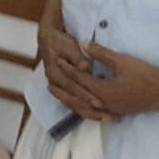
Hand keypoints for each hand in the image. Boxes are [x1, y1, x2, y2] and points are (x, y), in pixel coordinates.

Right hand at [38, 6, 108, 120]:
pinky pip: (75, 104)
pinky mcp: (64, 89)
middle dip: (91, 110)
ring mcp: (59, 88)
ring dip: (91, 113)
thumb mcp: (69, 46)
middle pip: (73, 101)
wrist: (49, 40)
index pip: (72, 87)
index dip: (85, 95)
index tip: (100, 102)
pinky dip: (87, 110)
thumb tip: (85, 67)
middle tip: (108, 116)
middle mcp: (54, 83)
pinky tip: (100, 114)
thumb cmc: (60, 42)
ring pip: (74, 105)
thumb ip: (77, 57)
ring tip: (108, 118)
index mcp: (54, 73)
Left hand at [57, 42, 158, 117]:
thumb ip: (99, 52)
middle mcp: (103, 104)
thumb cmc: (144, 73)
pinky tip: (81, 107)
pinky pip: (94, 114)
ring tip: (60, 96)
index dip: (67, 69)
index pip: (78, 79)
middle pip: (76, 98)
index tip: (56, 61)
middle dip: (62, 90)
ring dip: (70, 102)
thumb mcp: (121, 60)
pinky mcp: (117, 113)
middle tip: (49, 84)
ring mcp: (110, 110)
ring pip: (84, 109)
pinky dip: (84, 111)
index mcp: (101, 91)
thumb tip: (81, 43)